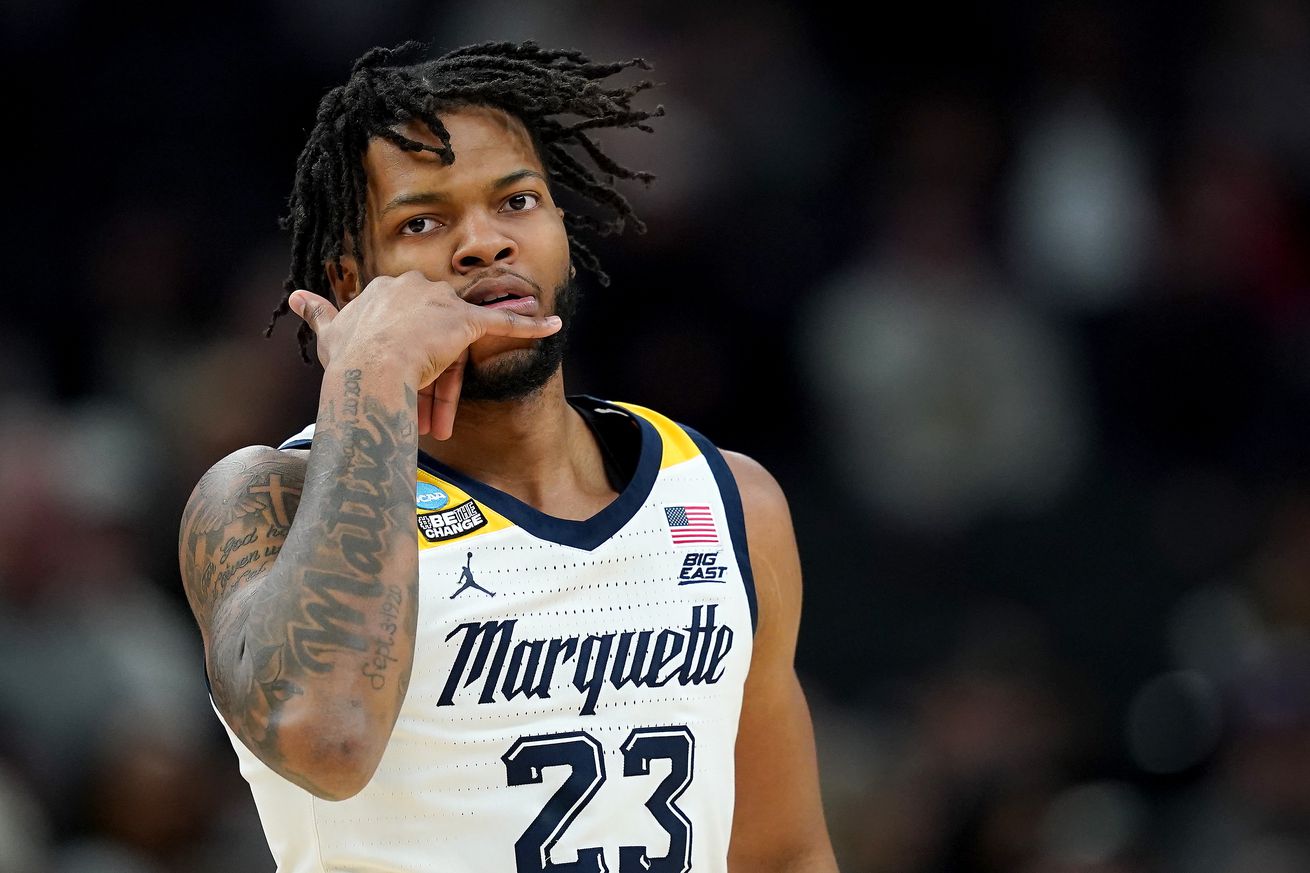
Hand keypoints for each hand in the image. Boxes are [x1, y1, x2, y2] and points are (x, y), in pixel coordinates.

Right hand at [287, 271, 561, 439]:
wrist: (366, 372)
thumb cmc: (347, 360)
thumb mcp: (329, 333)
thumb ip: (318, 312)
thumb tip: (295, 295)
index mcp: (386, 289)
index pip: (406, 325)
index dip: (403, 360)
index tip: (395, 389)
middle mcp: (415, 286)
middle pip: (431, 335)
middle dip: (425, 380)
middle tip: (417, 418)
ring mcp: (440, 302)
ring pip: (453, 346)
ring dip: (448, 389)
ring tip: (439, 425)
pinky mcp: (465, 321)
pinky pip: (504, 322)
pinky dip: (530, 325)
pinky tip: (553, 326)